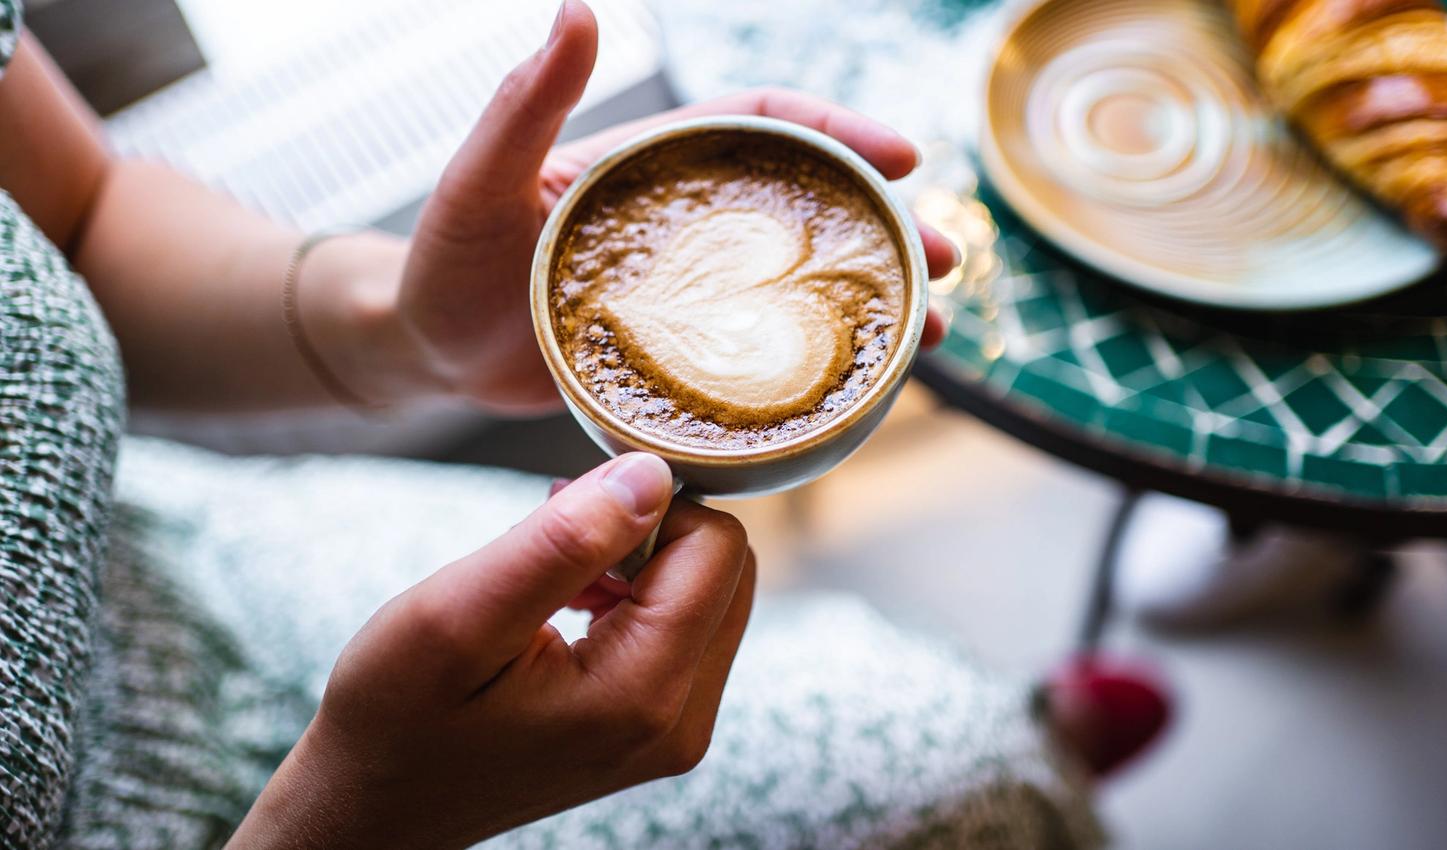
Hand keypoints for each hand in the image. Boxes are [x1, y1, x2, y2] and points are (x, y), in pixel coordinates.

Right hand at [227, 453, 755, 848]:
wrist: (375, 804)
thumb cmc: (397, 716)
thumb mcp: (459, 614)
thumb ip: (563, 542)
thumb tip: (653, 474)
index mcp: (643, 695)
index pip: (718, 548)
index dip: (648, 503)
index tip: (567, 511)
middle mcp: (680, 722)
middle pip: (727, 569)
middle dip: (650, 530)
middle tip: (556, 533)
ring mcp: (675, 731)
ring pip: (710, 593)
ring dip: (640, 560)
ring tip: (554, 574)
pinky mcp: (658, 726)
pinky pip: (684, 628)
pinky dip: (636, 595)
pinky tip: (567, 603)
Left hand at [395, 0, 955, 413]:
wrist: (429, 353)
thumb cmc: (445, 260)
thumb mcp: (481, 179)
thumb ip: (526, 102)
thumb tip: (574, 8)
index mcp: (657, 163)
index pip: (765, 126)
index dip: (840, 132)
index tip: (906, 155)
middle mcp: (689, 221)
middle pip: (811, 209)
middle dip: (888, 227)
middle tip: (948, 262)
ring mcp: (694, 290)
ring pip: (804, 286)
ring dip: (874, 304)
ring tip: (933, 338)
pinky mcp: (689, 355)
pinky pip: (771, 352)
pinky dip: (823, 366)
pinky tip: (863, 393)